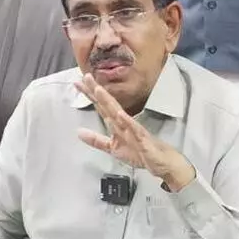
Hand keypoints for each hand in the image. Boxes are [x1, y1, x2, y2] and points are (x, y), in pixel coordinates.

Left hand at [74, 73, 195, 190]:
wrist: (161, 162)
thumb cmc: (139, 152)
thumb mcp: (113, 148)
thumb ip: (96, 140)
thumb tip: (78, 132)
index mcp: (116, 124)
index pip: (101, 106)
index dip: (90, 95)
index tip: (78, 83)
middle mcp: (123, 122)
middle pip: (108, 104)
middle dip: (97, 91)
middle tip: (86, 76)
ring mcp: (133, 129)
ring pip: (119, 113)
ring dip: (109, 101)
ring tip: (99, 90)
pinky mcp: (143, 138)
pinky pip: (134, 128)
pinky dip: (127, 121)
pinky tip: (120, 114)